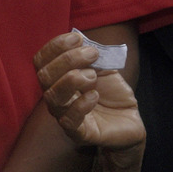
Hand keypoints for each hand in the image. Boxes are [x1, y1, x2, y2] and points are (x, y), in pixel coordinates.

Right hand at [33, 32, 143, 150]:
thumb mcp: (105, 69)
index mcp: (59, 79)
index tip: (76, 38)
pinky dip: (80, 105)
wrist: (130, 120)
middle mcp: (57, 96)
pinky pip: (69, 121)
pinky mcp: (79, 133)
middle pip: (44, 76)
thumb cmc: (113, 94)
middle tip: (92, 54)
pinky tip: (94, 96)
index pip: (42, 61)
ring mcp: (65, 115)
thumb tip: (81, 38)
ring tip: (92, 75)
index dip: (55, 47)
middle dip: (67, 59)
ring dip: (72, 80)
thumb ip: (93, 56)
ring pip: (52, 97)